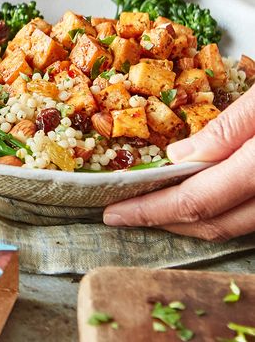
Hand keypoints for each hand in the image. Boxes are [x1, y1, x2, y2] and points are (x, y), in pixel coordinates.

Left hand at [103, 86, 254, 240]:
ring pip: (230, 225)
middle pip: (212, 223)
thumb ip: (225, 130)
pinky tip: (193, 194)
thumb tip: (176, 156)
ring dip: (189, 220)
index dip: (152, 210)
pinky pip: (244, 215)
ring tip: (151, 206)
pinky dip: (216, 210)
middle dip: (163, 220)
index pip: (195, 201)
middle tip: (124, 213)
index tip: (115, 212)